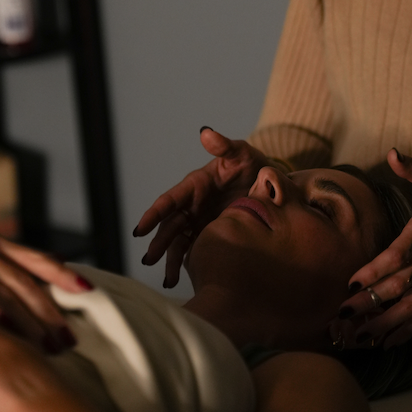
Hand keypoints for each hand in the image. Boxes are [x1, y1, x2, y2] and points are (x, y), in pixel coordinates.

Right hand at [0, 233, 90, 352]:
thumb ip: (15, 265)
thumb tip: (60, 258)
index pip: (36, 260)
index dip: (62, 274)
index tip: (87, 290)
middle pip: (23, 282)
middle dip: (48, 313)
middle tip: (68, 340)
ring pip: (1, 292)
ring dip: (26, 320)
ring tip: (47, 346)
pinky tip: (6, 325)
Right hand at [134, 128, 268, 286]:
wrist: (271, 187)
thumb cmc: (253, 165)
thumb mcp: (242, 153)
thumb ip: (224, 146)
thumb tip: (206, 132)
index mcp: (195, 185)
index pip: (170, 200)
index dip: (154, 214)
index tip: (140, 229)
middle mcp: (192, 205)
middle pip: (170, 225)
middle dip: (158, 242)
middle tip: (149, 259)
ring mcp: (199, 222)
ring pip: (178, 242)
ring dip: (169, 259)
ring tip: (168, 279)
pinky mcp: (209, 234)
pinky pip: (192, 250)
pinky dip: (185, 264)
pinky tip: (181, 279)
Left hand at [331, 149, 411, 348]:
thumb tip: (392, 153)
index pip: (401, 254)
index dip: (377, 271)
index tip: (352, 283)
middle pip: (403, 284)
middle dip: (372, 302)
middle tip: (343, 314)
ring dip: (386, 323)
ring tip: (359, 335)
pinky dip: (407, 331)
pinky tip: (385, 342)